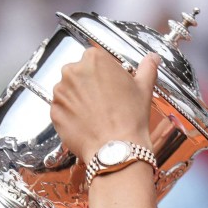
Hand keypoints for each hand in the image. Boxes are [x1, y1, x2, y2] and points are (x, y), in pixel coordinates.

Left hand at [51, 48, 159, 163]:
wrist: (115, 149)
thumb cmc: (130, 118)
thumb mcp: (144, 88)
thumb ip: (147, 68)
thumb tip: (153, 58)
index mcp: (94, 59)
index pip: (96, 61)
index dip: (105, 75)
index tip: (111, 87)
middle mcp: (72, 71)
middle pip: (80, 74)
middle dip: (89, 86)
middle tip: (105, 103)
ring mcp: (60, 92)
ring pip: (69, 92)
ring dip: (79, 101)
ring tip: (96, 116)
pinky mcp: (54, 111)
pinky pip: (62, 110)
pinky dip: (72, 116)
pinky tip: (87, 124)